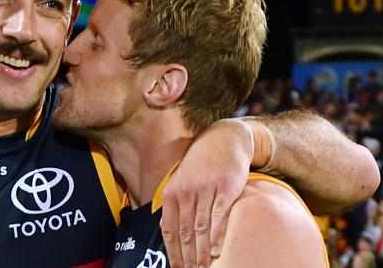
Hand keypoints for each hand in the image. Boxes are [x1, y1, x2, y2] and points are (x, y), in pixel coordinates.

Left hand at [160, 119, 252, 267]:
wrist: (224, 140)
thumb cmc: (201, 164)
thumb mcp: (181, 180)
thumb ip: (175, 204)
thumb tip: (169, 233)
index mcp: (172, 192)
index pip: (169, 229)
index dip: (172, 253)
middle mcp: (186, 191)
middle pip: (185, 233)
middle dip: (188, 258)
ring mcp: (206, 189)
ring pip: (201, 228)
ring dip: (203, 252)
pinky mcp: (226, 188)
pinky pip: (220, 216)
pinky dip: (218, 235)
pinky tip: (218, 251)